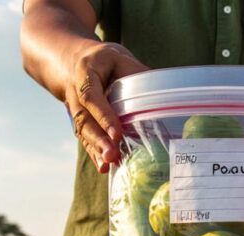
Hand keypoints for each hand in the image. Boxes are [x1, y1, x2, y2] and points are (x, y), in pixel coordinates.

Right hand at [65, 42, 148, 172]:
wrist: (78, 60)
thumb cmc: (107, 61)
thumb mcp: (122, 59)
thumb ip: (140, 76)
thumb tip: (170, 95)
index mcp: (85, 71)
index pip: (91, 96)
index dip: (103, 115)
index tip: (117, 133)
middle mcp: (75, 91)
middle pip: (84, 118)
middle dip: (98, 139)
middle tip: (112, 156)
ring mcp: (74, 107)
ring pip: (82, 130)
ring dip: (95, 149)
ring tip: (108, 164)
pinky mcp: (79, 120)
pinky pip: (85, 138)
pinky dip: (94, 153)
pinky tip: (104, 168)